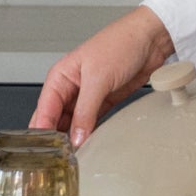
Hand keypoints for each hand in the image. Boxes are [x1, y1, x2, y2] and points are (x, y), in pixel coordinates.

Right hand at [30, 7, 175, 147]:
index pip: (44, 110)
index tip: (44, 151)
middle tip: (58, 158)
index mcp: (60, 76)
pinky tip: (89, 143)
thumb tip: (75, 136)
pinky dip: (90, 132)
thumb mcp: (98, 78)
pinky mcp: (105, 100)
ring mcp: (88, 94)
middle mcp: (71, 86)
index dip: (42, 131)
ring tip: (74, 155)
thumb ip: (85, 111)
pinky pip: (92, 121)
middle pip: (56, 118)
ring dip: (74, 137)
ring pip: (73, 122)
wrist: (152, 38)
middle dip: (55, 137)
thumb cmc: (122, 43)